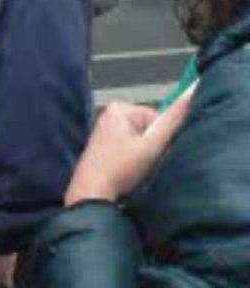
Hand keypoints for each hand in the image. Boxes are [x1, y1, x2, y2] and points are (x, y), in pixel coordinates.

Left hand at [65, 89, 192, 205]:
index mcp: (119, 108)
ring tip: (134, 171)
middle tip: (143, 165)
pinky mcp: (103, 148)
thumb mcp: (152, 145)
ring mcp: (104, 132)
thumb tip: (193, 91)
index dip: (162, 140)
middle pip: (149, 131)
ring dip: (144, 158)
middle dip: (152, 149)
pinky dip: (133, 163)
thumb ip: (174, 120)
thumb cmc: (120, 168)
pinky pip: (129, 151)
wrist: (92, 195)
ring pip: (140, 143)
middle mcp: (109, 115)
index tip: (154, 155)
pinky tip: (127, 174)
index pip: (159, 119)